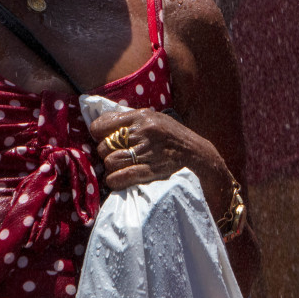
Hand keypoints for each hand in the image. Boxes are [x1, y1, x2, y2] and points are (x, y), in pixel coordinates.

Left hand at [90, 107, 223, 196]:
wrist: (199, 155)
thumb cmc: (172, 137)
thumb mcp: (154, 119)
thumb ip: (129, 120)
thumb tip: (99, 126)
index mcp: (142, 116)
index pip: (102, 126)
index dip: (99, 135)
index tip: (105, 140)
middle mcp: (144, 132)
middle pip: (104, 147)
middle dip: (108, 154)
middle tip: (118, 156)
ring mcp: (148, 152)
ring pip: (110, 162)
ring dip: (112, 169)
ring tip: (122, 168)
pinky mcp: (152, 170)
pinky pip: (121, 177)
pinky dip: (115, 181)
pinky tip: (119, 180)